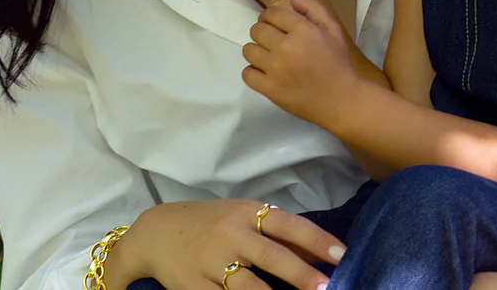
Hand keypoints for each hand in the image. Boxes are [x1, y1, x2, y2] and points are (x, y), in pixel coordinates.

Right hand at [116, 199, 344, 289]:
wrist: (154, 233)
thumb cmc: (208, 224)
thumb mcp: (241, 218)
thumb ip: (278, 234)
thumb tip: (322, 253)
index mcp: (245, 213)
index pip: (288, 225)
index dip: (317, 240)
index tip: (342, 255)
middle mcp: (230, 234)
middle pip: (272, 256)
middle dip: (302, 274)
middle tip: (328, 288)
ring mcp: (211, 262)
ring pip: (249, 286)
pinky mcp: (194, 287)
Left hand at [243, 0, 357, 125]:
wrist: (343, 100)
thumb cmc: (339, 63)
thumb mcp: (334, 30)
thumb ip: (313, 9)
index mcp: (303, 30)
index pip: (271, 13)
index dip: (271, 17)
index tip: (276, 26)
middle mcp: (286, 47)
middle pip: (257, 30)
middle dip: (263, 32)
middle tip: (273, 41)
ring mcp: (276, 69)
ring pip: (248, 50)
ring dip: (257, 51)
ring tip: (269, 57)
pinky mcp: (270, 89)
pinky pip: (247, 73)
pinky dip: (253, 72)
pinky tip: (265, 72)